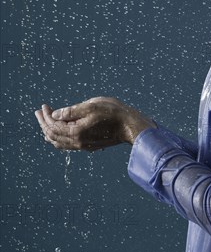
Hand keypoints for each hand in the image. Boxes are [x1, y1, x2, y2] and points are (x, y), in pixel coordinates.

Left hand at [34, 97, 156, 150]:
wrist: (130, 126)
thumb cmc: (113, 113)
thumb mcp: (92, 105)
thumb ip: (72, 111)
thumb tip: (55, 114)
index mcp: (76, 132)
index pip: (53, 126)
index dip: (45, 116)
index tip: (43, 106)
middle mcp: (78, 142)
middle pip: (53, 135)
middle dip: (44, 123)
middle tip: (39, 112)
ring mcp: (83, 146)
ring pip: (58, 142)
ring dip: (49, 131)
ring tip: (45, 121)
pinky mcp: (89, 145)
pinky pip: (67, 145)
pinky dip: (58, 138)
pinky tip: (59, 131)